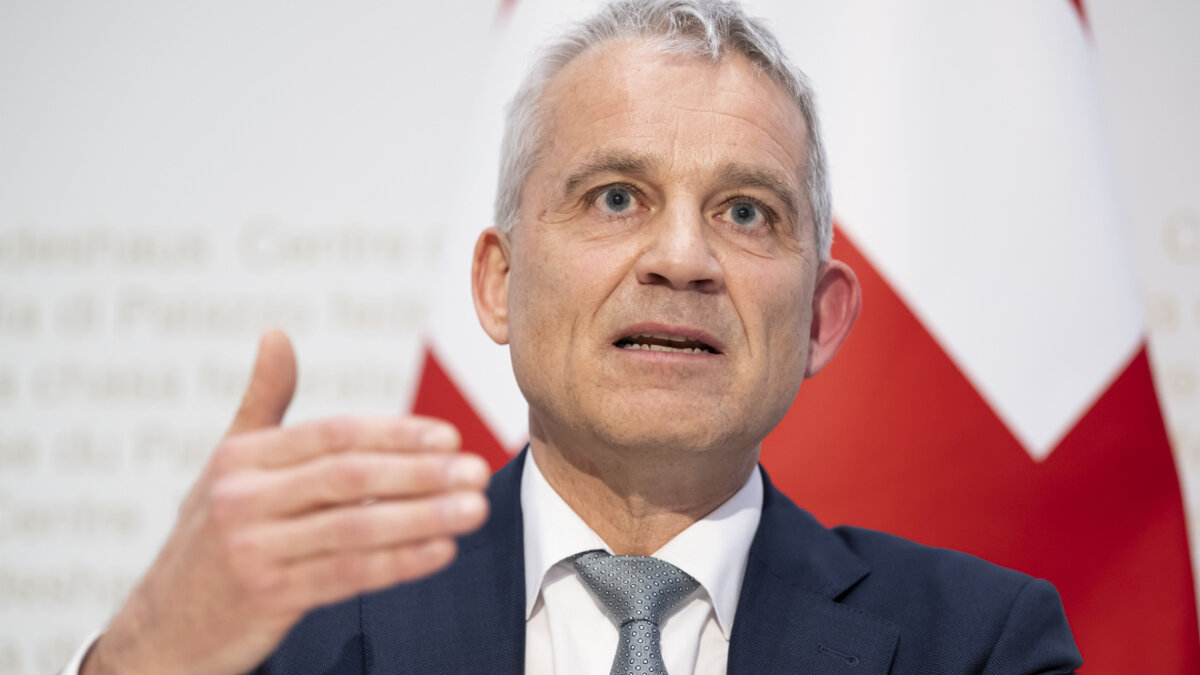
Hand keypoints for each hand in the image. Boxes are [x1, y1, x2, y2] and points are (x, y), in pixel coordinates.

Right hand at [81, 330, 489, 674]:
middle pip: (349, 477)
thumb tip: (276, 335)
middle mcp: (245, 499)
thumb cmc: (209, 536)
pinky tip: (440, 552)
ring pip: (355, 528)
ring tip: (473, 509)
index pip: (333, 435)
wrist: (163, 627)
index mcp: (243, 458)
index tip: (450, 436)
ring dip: (423, 518)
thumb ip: (261, 401)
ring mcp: (255, 550)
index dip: (396, 434)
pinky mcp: (268, 597)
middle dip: (421, 473)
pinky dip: (398, 564)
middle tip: (477, 471)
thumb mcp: (226, 464)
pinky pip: (346, 576)